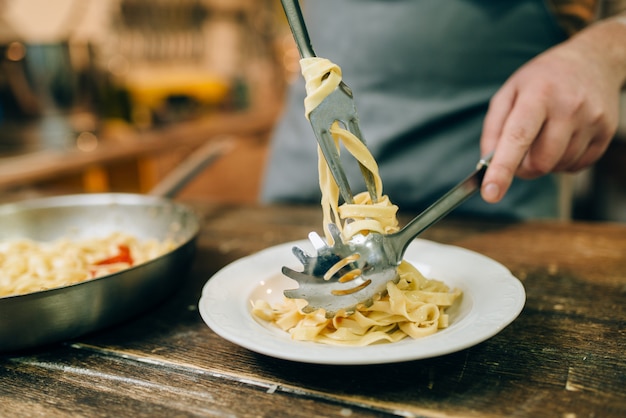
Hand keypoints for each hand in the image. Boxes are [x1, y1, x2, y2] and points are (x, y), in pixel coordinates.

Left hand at [479, 19, 625, 202]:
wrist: (592, 60)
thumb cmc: (541, 80)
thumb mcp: (509, 92)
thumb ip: (493, 129)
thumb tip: (488, 164)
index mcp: (539, 94)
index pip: (517, 138)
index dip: (502, 169)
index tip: (490, 194)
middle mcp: (569, 107)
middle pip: (540, 162)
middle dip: (523, 167)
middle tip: (520, 150)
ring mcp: (592, 120)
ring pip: (558, 167)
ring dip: (544, 162)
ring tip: (545, 134)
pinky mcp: (606, 132)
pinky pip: (577, 166)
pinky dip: (563, 161)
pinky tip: (563, 137)